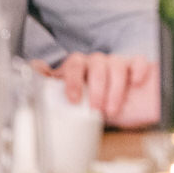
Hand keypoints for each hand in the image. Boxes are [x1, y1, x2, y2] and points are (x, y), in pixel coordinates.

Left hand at [33, 53, 159, 127]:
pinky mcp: (137, 66)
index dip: (73, 80)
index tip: (74, 100)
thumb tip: (35, 73)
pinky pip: (138, 61)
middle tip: (97, 108)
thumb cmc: (94, 106)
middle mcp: (98, 63)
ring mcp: (118, 63)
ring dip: (115, 88)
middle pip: (96, 63)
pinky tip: (136, 82)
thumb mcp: (72, 104)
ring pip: (116, 64)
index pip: (74, 65)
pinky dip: (137, 70)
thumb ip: (56, 91)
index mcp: (80, 69)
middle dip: (96, 88)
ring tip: (113, 108)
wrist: (122, 111)